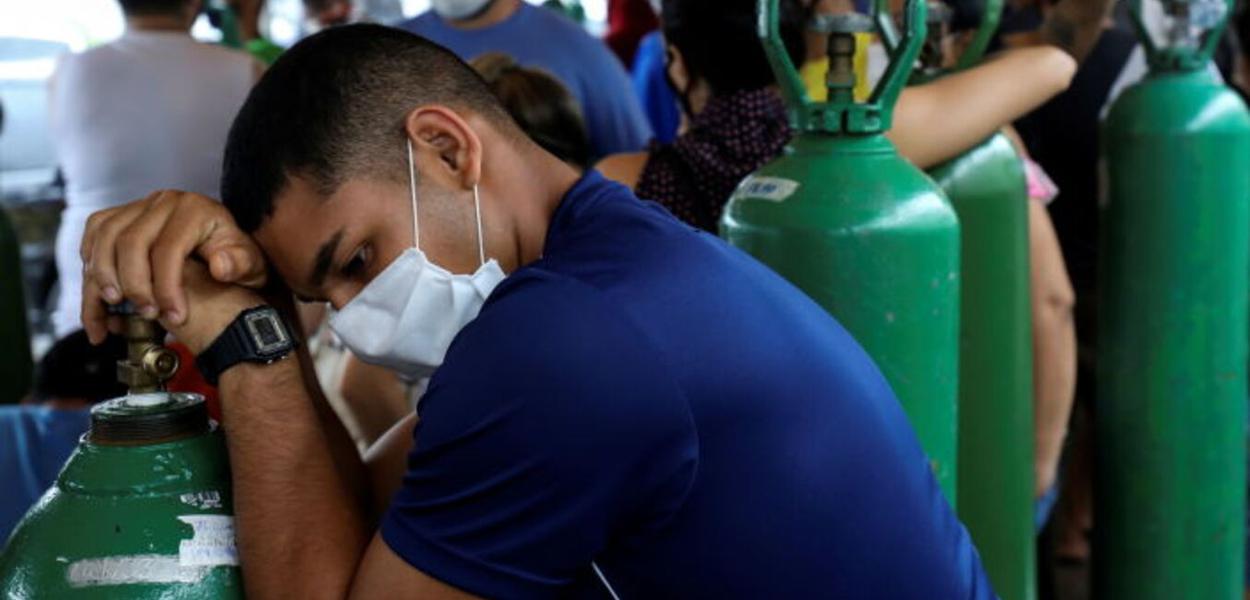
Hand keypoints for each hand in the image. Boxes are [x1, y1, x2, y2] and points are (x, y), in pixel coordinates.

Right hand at [80, 190, 266, 343]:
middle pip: (131, 241)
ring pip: (105, 234)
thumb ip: (241, 264)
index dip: (167, 287)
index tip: (175, 317)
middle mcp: (165, 201)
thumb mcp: (251, 263)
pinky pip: (95, 231)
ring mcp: (142, 205)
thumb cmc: (236, 258)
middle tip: (145, 313)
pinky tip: (99, 286)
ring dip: (103, 275)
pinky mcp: (124, 213)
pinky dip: (91, 259)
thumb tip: (220, 266)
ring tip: (114, 306)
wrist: (225, 246)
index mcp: (196, 210)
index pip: (170, 248)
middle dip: (133, 284)